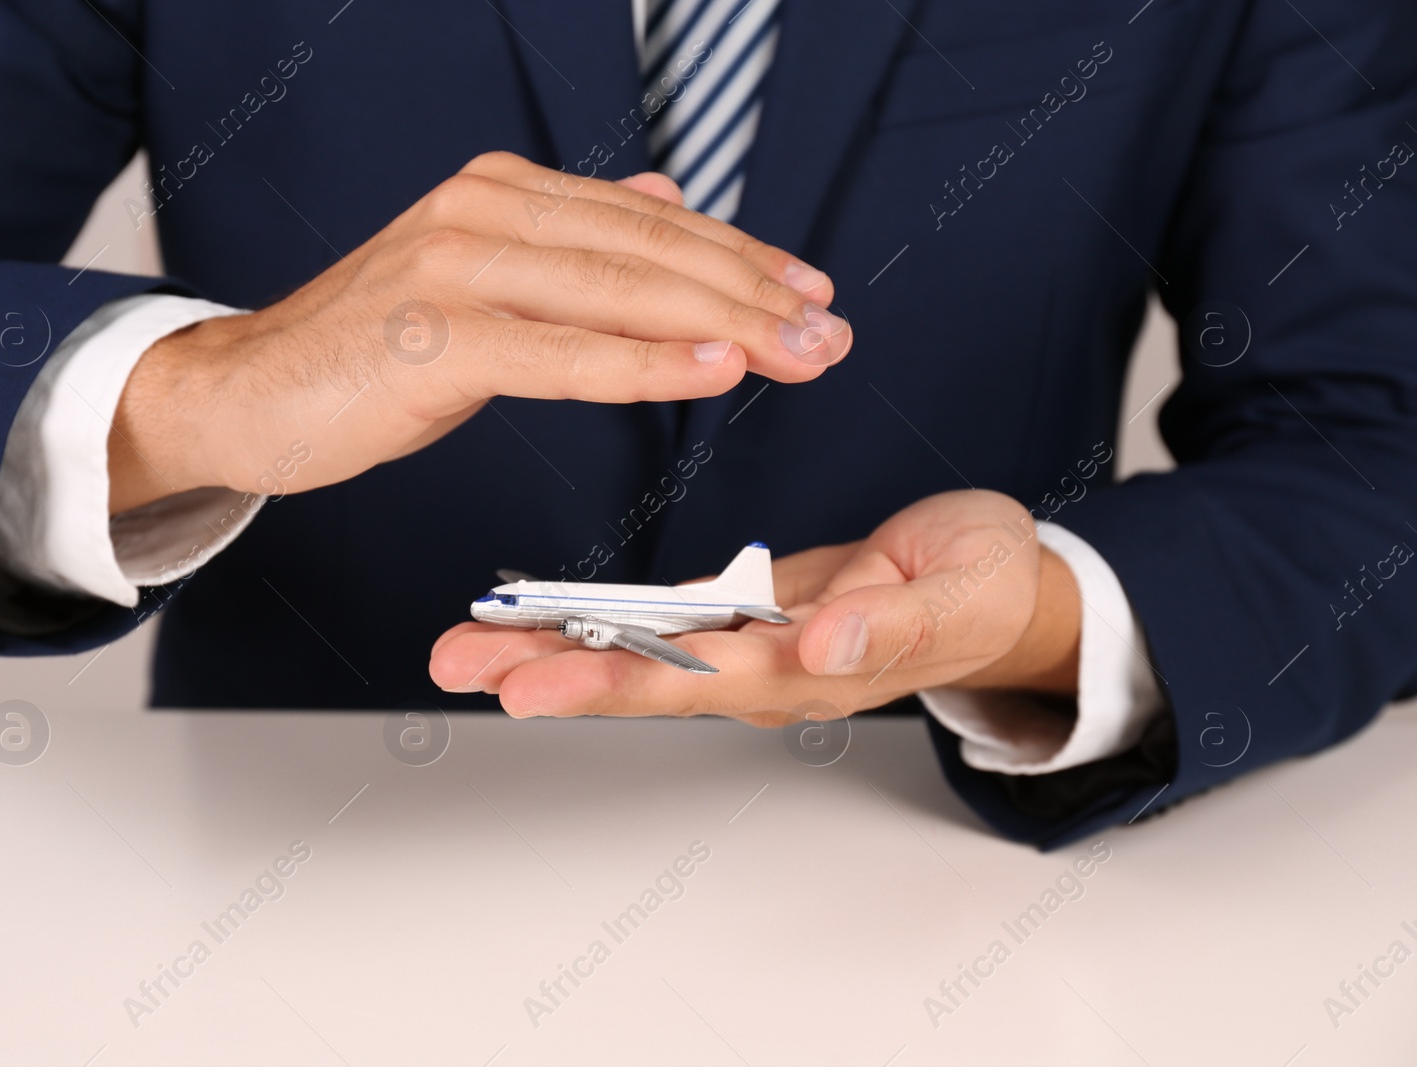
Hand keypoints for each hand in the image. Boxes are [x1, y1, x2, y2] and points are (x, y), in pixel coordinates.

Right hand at [107, 152, 851, 512]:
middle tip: (831, 335)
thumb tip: (659, 198)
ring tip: (802, 352)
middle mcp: (483, 209)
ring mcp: (454, 266)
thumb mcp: (481, 284)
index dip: (741, 257)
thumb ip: (569, 245)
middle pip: (650, 250)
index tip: (812, 295)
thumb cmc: (368, 352)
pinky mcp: (431, 335)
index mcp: (502, 193)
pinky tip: (714, 370)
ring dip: (724, 325)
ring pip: (619, 292)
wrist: (246, 394)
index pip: (649, 222)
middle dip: (753, 294)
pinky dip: (644, 362)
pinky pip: (561, 351)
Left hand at [428, 490, 1080, 726]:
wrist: (1006, 586)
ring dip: (553, 644)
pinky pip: (662, 618)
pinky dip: (599, 614)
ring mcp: (752, 645)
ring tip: (468, 639)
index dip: (610, 682)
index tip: (530, 687)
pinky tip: (542, 612)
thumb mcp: (958, 598)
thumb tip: (822, 645)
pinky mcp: (749, 610)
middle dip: (545, 669)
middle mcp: (764, 672)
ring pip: (640, 649)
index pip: (692, 682)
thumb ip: (890, 625)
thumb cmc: (990, 589)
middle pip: (640, 676)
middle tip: (456, 661)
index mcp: (809, 675)